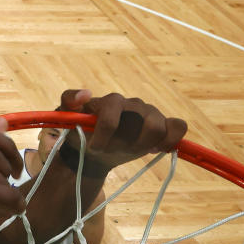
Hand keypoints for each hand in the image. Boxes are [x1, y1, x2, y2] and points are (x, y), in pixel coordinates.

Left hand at [59, 90, 186, 169]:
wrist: (90, 150)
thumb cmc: (79, 132)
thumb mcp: (64, 117)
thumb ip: (69, 100)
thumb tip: (86, 93)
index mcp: (111, 101)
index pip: (114, 111)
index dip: (106, 132)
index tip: (94, 146)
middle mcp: (133, 105)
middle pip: (144, 121)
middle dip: (126, 143)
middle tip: (110, 150)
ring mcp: (149, 114)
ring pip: (159, 127)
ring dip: (143, 145)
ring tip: (127, 150)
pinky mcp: (161, 127)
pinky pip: (178, 126)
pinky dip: (171, 139)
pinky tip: (154, 149)